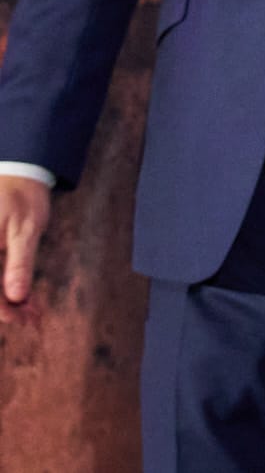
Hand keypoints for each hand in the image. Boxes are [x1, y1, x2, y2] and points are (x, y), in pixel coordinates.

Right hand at [0, 174, 49, 325]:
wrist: (17, 172)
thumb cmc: (23, 196)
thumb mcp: (27, 229)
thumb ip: (20, 263)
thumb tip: (16, 296)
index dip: (3, 309)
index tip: (24, 319)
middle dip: (6, 307)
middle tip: (33, 316)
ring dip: (5, 300)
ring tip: (31, 309)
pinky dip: (4, 286)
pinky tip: (23, 294)